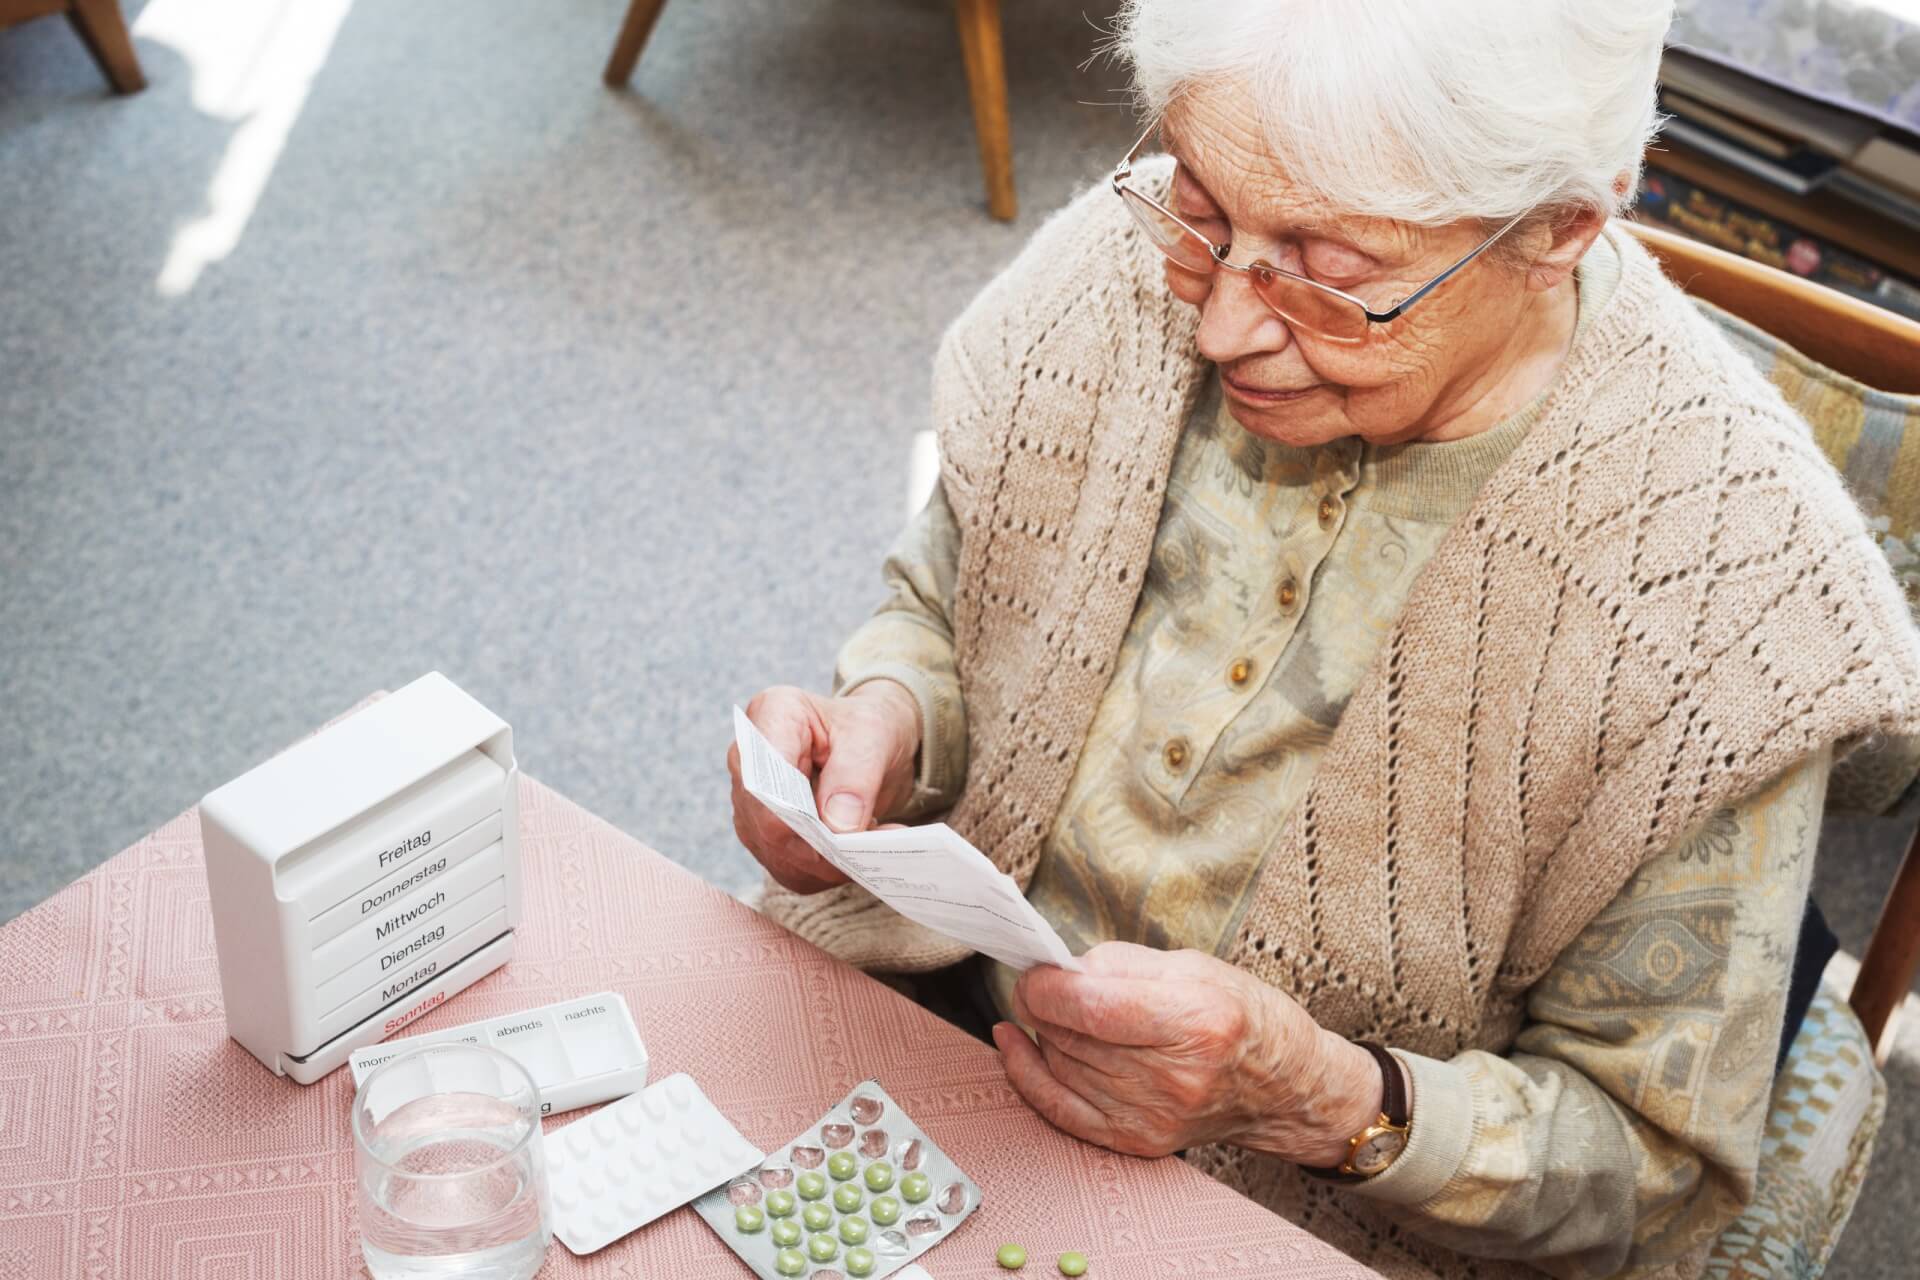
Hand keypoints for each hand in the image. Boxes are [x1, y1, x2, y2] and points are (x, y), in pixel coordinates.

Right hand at [727, 683, 921, 893]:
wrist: (870, 744)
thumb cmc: (868, 728)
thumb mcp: (875, 735)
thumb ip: (855, 776)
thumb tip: (837, 828)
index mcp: (771, 715)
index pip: (764, 777)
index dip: (796, 816)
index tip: (843, 832)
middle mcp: (747, 760)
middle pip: (767, 824)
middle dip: (822, 845)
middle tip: (874, 843)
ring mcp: (751, 803)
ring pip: (778, 855)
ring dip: (830, 862)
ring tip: (873, 843)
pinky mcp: (765, 837)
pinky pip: (792, 870)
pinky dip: (828, 871)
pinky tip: (857, 852)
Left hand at [993, 942, 1382, 1165]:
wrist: (1284, 1087)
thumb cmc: (1243, 1016)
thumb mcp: (1192, 966)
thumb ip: (1119, 965)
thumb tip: (1057, 968)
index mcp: (1196, 1020)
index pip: (1091, 1007)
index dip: (1046, 984)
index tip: (1035, 968)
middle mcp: (1176, 1076)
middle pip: (1071, 1035)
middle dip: (1041, 1001)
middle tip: (1041, 979)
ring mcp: (1156, 1115)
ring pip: (1061, 1064)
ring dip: (1045, 1031)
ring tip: (1056, 1008)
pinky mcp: (1139, 1140)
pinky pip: (1060, 1109)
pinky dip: (1028, 1074)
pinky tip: (1015, 1043)